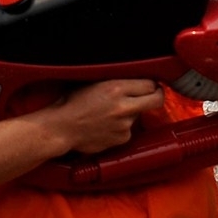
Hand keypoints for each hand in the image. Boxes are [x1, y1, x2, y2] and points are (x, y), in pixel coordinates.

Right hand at [45, 79, 164, 153]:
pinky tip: (106, 125)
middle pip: (156, 100)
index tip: (150, 86)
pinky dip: (121, 127)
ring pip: (139, 115)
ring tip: (110, 112)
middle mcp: (124, 107)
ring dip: (131, 113)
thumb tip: (135, 78)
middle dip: (156, 96)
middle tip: (152, 95)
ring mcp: (124, 125)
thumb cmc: (72, 103)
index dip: (151, 85)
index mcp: (117, 88)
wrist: (61, 128)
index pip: (150, 84)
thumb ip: (117, 81)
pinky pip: (128, 130)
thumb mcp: (94, 82)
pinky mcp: (121, 139)